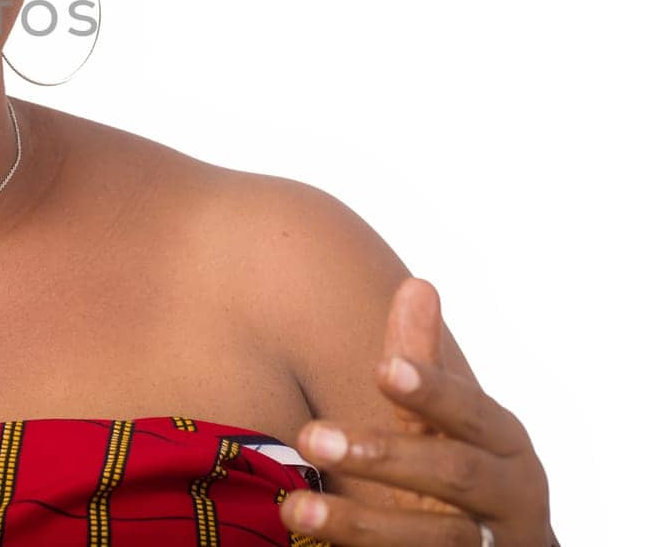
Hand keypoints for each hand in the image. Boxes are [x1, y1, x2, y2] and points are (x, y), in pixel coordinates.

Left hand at [280, 278, 553, 545]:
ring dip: (359, 524)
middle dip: (385, 457)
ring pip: (432, 540)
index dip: (434, 392)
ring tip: (294, 506)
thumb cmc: (462, 477)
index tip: (385, 368)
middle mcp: (510, 502)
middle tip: (312, 435)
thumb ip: (423, 362)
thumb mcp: (448, 422)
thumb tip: (417, 284)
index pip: (473, 414)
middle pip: (455, 476)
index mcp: (505, 448)